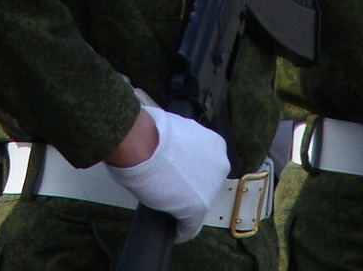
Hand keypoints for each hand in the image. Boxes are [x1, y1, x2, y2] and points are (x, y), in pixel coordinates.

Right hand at [104, 108, 230, 242]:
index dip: (191, 170)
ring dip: (185, 206)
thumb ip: (183, 141)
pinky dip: (181, 230)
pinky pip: (190, 226)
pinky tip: (173, 232)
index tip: (178, 173)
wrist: (142, 143)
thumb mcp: (176, 129)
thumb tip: (172, 148)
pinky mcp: (198, 209)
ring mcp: (211, 187)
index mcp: (215, 144)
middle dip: (191, 187)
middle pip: (206, 183)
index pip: (207, 164)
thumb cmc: (150, 132)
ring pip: (199, 203)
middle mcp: (219, 165)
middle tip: (170, 187)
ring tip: (167, 207)